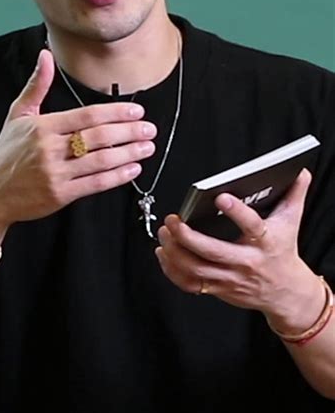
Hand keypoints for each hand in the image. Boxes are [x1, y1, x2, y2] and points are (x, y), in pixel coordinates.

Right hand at [0, 49, 155, 228]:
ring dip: (129, 153)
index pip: (87, 115)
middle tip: (149, 128)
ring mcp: (56, 173)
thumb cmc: (6, 154)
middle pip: (99, 136)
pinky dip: (117, 176)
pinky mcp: (60, 194)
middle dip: (129, 131)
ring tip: (146, 147)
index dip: (115, 113)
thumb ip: (37, 85)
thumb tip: (45, 55)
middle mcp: (50, 148)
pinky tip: (132, 170)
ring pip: (101, 160)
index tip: (135, 111)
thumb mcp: (18, 115)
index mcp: (43, 126)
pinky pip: (95, 183)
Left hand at [155, 170, 323, 327]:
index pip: (251, 225)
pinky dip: (172, 270)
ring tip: (165, 231)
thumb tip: (300, 171)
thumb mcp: (291, 221)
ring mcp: (230, 278)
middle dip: (188, 236)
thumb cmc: (282, 252)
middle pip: (213, 252)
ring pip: (197, 269)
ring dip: (175, 251)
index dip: (236, 211)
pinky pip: (190, 284)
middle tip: (173, 219)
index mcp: (265, 242)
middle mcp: (246, 262)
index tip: (220, 196)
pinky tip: (163, 253)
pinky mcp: (218, 289)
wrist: (285, 293)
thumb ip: (294, 194)